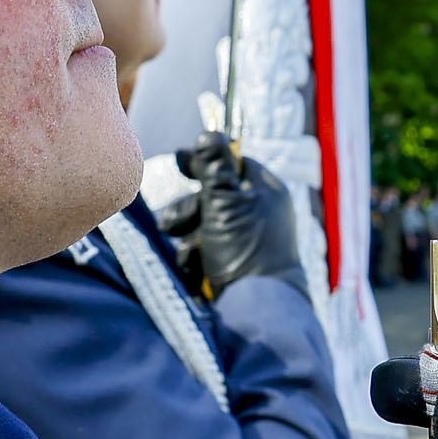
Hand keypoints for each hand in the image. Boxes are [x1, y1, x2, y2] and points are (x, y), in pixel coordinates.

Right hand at [161, 133, 303, 297]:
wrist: (255, 306)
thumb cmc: (245, 248)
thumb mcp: (226, 201)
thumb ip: (214, 167)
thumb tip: (208, 132)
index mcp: (264, 192)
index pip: (233, 163)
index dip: (205, 161)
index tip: (179, 160)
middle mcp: (258, 213)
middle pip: (213, 195)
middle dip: (188, 208)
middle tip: (173, 223)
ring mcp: (246, 241)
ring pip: (204, 224)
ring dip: (188, 234)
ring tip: (186, 248)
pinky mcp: (233, 265)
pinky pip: (206, 250)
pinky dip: (196, 257)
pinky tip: (196, 267)